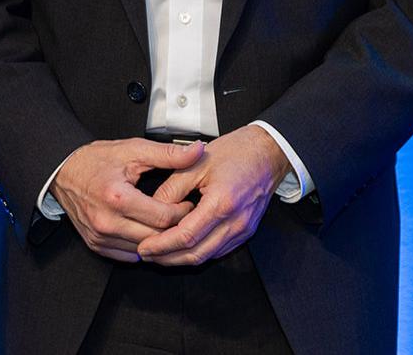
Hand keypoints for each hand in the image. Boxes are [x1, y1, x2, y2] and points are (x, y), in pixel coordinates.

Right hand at [49, 138, 203, 262]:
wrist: (63, 171)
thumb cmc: (96, 160)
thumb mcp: (134, 150)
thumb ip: (169, 154)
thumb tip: (198, 151)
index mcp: (118, 198)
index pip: (163, 218)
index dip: (183, 212)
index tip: (188, 203)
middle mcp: (107, 222)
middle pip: (156, 238)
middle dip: (175, 228)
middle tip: (183, 215)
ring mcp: (100, 236)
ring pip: (144, 251)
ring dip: (159, 241)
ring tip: (167, 224)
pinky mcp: (96, 244)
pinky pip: (128, 256)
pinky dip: (141, 247)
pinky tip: (147, 232)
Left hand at [135, 125, 286, 265]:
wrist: (267, 152)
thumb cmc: (236, 152)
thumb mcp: (195, 163)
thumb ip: (172, 188)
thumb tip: (153, 207)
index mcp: (222, 202)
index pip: (186, 236)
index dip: (162, 245)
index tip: (144, 247)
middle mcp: (235, 222)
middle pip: (196, 254)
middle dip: (167, 258)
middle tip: (146, 254)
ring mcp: (243, 230)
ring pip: (207, 256)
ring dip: (181, 259)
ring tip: (159, 253)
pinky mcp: (245, 232)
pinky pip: (218, 251)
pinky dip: (197, 253)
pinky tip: (181, 248)